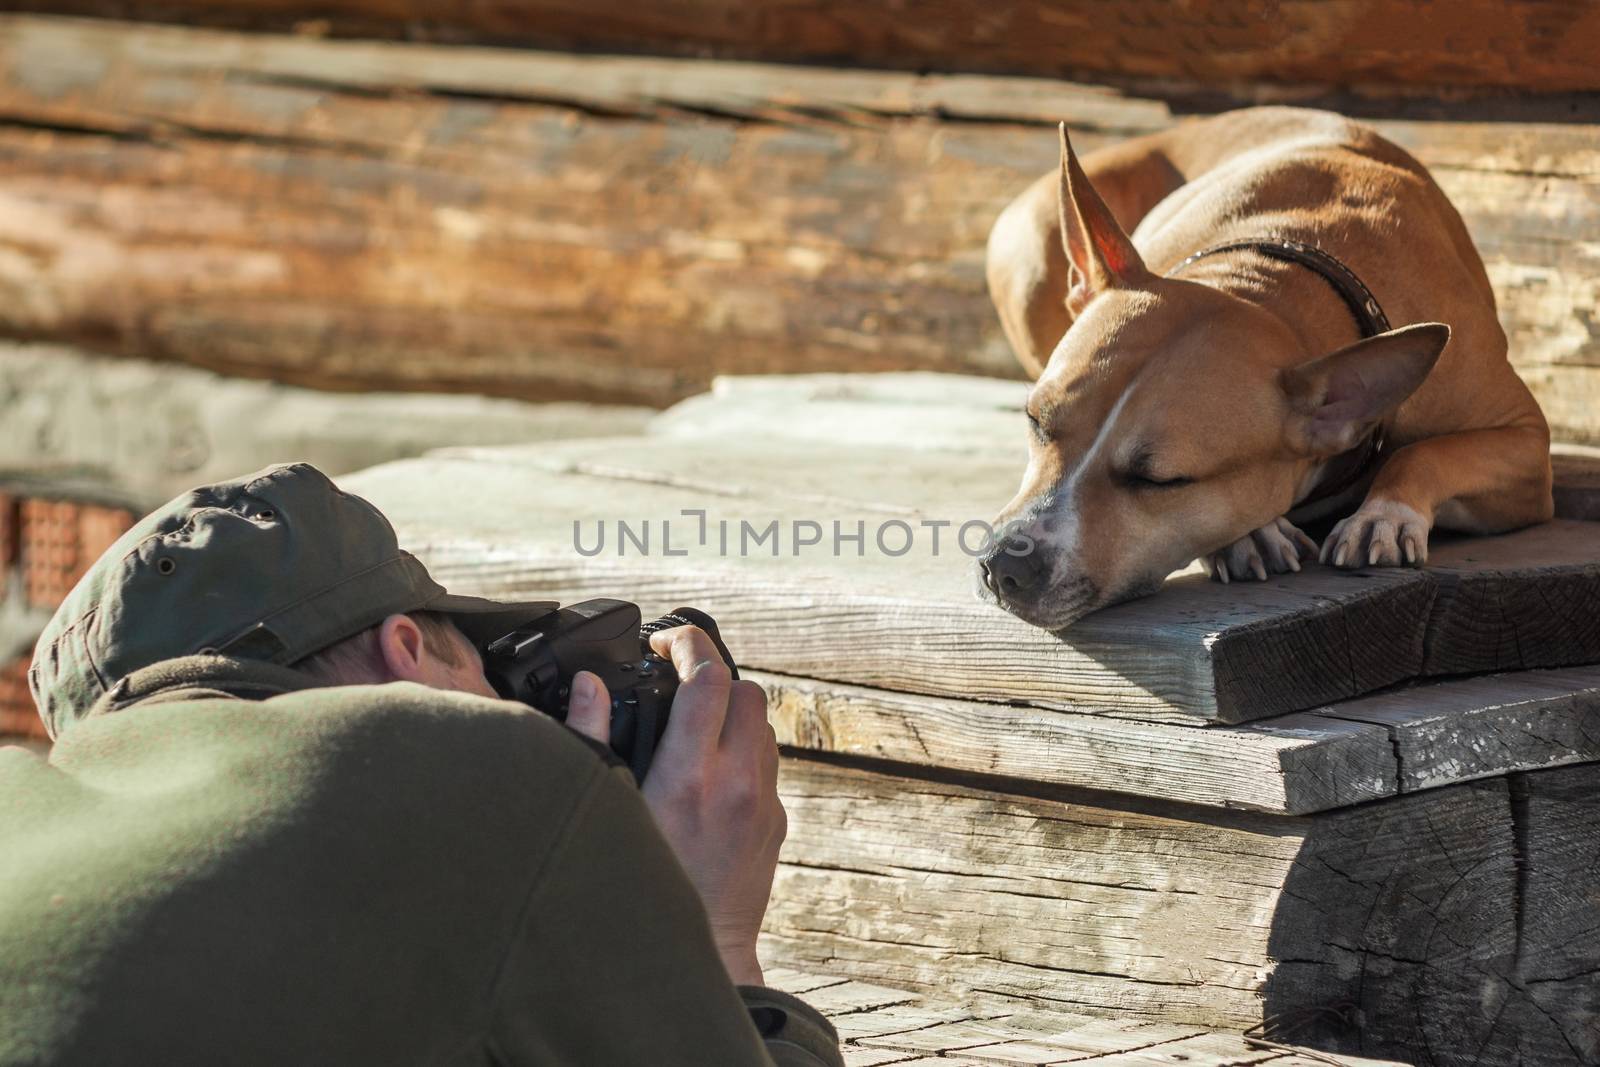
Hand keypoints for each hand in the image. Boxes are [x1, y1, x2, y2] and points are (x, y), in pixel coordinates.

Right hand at [565, 627, 783, 986]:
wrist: (697, 957)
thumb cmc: (639, 888)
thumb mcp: (608, 810)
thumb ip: (592, 738)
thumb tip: (587, 685)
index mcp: (690, 777)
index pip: (708, 678)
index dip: (687, 644)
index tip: (664, 642)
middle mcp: (737, 784)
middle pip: (747, 690)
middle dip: (712, 675)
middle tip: (676, 685)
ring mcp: (763, 804)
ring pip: (763, 725)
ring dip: (731, 713)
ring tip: (692, 728)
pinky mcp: (775, 823)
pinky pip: (768, 764)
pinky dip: (743, 752)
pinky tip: (709, 773)